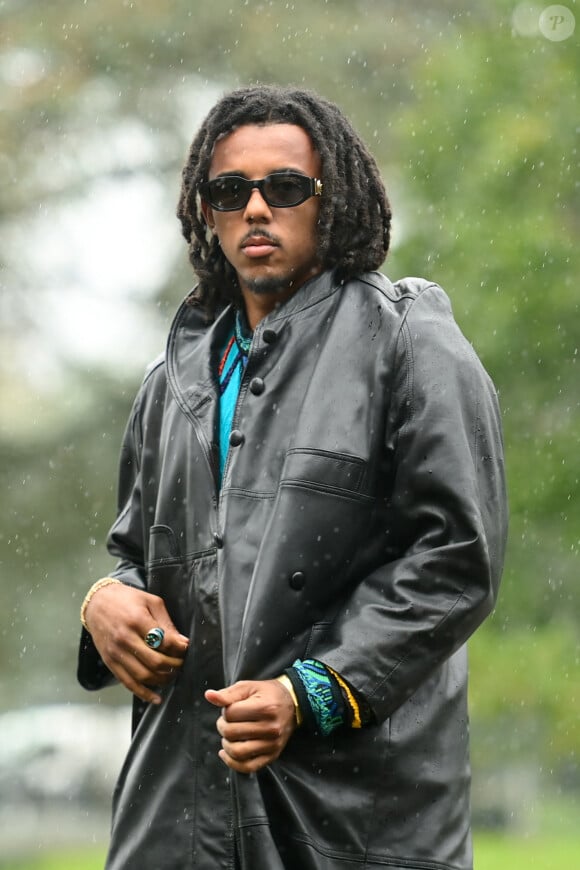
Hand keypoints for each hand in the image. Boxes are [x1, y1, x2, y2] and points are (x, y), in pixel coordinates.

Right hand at [84, 582, 188, 704]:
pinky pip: (128, 683)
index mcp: (137, 620)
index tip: (186, 648)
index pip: (164, 642)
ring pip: (143, 676)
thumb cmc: (127, 599)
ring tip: (172, 674)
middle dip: (174, 666)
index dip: (179, 648)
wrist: (98, 603)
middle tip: (181, 663)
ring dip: (162, 679)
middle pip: (155, 662)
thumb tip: (182, 642)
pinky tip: (156, 698)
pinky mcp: (110, 662)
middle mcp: (125, 639)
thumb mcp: (151, 602)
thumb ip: (166, 623)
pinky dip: (143, 693)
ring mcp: (116, 653)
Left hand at [205, 679, 297, 772]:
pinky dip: (232, 763)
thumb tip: (209, 695)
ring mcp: (272, 744)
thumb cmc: (267, 694)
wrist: (293, 703)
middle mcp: (271, 728)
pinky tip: (226, 752)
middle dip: (223, 726)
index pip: (230, 714)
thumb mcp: (249, 687)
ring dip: (226, 744)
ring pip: (237, 752)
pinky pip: (248, 767)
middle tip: (227, 721)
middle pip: (231, 733)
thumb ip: (228, 693)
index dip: (225, 711)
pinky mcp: (272, 756)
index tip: (232, 708)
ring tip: (229, 735)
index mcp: (265, 708)